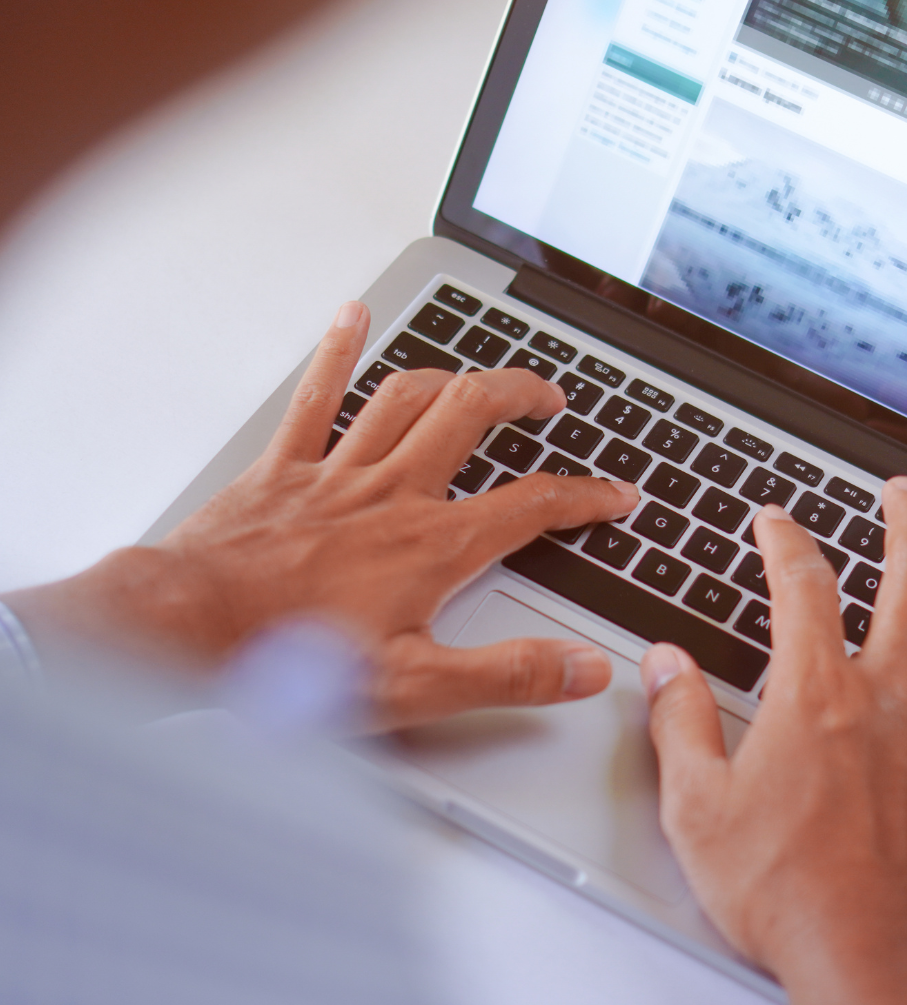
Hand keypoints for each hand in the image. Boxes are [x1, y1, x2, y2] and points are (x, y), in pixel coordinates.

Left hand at [8, 301, 639, 729]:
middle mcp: (393, 493)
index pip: (532, 505)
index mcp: (432, 544)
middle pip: (473, 417)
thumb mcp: (417, 686)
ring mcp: (338, 472)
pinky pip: (317, 395)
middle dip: (522, 397)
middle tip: (551, 398)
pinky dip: (338, 352)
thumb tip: (583, 669)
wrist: (192, 629)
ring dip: (451, 376)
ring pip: (408, 397)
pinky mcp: (286, 467)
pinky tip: (352, 317)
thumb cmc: (292, 659)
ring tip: (478, 374)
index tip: (615, 494)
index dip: (585, 496)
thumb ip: (508, 674)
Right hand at [638, 478, 906, 1004]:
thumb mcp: (697, 808)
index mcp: (817, 698)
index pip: (802, 584)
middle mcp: (891, 703)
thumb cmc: (788, 897)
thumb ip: (677, 722)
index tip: (775, 520)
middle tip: (902, 493)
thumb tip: (665, 664)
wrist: (877, 975)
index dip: (785, 537)